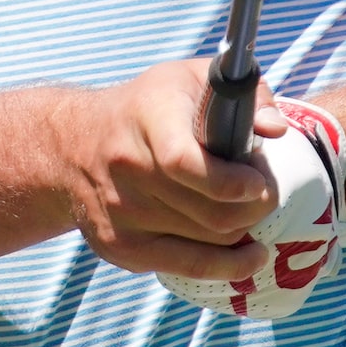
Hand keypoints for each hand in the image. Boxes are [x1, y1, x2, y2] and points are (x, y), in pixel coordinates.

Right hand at [51, 58, 282, 281]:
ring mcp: (122, 214)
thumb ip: (244, 93)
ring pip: (210, 240)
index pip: (183, 162)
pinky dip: (230, 265)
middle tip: (263, 188)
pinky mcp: (121, 247)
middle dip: (256, 205)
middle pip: (211, 212)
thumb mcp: (189, 78)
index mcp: (147, 119)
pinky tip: (251, 254)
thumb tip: (275, 130)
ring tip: (249, 206)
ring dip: (244, 227)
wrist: (71, 146)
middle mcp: (128, 169)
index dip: (231, 181)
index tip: (258, 180)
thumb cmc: (147, 108)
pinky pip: (190, 268)